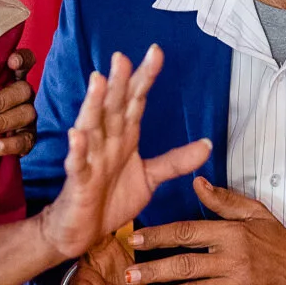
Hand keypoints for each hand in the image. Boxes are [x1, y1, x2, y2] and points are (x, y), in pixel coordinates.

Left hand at [0, 48, 35, 155]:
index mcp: (10, 77)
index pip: (25, 61)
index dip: (22, 59)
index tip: (11, 62)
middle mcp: (22, 94)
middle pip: (22, 90)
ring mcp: (27, 116)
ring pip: (26, 114)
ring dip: (2, 122)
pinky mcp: (28, 138)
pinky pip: (26, 140)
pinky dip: (11, 144)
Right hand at [39, 47, 211, 263]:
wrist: (81, 232)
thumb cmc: (111, 200)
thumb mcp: (150, 178)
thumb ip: (176, 160)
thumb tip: (208, 144)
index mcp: (124, 138)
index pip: (135, 101)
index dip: (144, 78)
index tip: (155, 52)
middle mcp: (106, 142)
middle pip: (113, 107)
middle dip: (118, 82)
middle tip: (122, 57)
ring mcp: (90, 160)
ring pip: (92, 128)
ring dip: (94, 105)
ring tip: (98, 81)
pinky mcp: (78, 182)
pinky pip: (77, 164)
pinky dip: (77, 150)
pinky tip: (77, 135)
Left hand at [121, 177, 285, 284]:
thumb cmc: (280, 246)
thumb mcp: (257, 214)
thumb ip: (224, 201)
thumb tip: (196, 182)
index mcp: (232, 234)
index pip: (187, 232)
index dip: (159, 236)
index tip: (136, 240)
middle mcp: (232, 261)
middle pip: (184, 265)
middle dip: (153, 270)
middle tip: (128, 275)